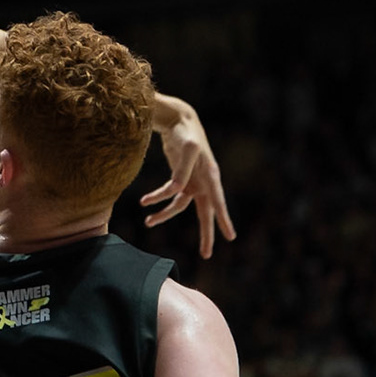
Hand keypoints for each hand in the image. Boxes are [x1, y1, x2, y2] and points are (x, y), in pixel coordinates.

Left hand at [142, 95, 236, 258]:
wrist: (178, 120)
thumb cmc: (186, 133)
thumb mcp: (187, 148)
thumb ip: (181, 170)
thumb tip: (175, 192)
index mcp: (211, 175)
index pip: (218, 201)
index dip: (223, 219)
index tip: (231, 237)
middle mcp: (204, 182)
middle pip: (205, 212)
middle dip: (206, 234)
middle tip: (205, 255)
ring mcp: (192, 182)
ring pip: (180, 206)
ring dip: (164, 214)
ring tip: (148, 222)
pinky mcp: (180, 178)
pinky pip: (169, 194)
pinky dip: (157, 198)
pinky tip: (144, 202)